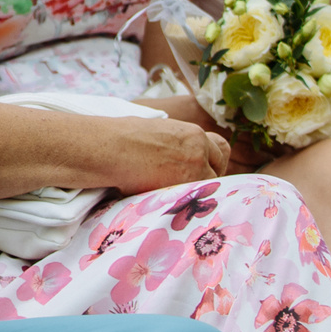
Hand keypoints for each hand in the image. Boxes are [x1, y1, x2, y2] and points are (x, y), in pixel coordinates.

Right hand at [106, 116, 231, 192]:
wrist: (111, 148)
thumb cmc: (122, 138)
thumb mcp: (156, 131)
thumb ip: (175, 142)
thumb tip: (174, 154)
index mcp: (193, 133)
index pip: (219, 149)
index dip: (211, 161)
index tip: (203, 169)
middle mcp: (199, 149)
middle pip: (219, 167)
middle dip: (209, 176)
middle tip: (192, 185)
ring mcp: (195, 168)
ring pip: (209, 185)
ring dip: (197, 190)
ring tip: (179, 194)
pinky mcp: (186, 185)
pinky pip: (196, 197)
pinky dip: (187, 200)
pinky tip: (172, 199)